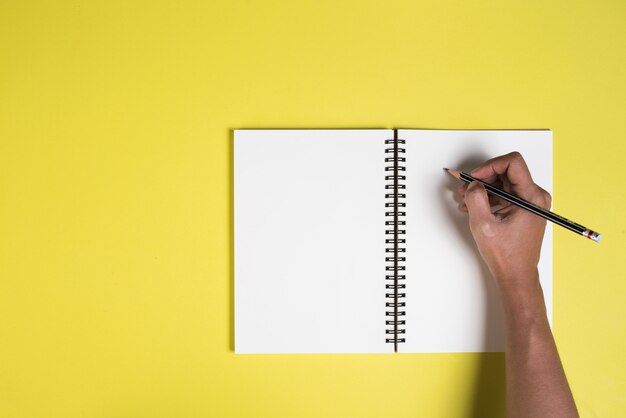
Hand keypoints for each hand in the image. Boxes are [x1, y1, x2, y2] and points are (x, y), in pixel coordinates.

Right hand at [458, 152, 551, 286]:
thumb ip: (476, 198)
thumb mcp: (483, 224)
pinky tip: (475, 207)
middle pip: (505, 171)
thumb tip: (473, 184)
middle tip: (465, 189)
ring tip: (467, 201)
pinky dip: (488, 196)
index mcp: (531, 197)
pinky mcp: (523, 207)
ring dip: (483, 188)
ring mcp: (530, 202)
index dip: (489, 167)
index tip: (474, 178)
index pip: (511, 163)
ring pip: (502, 181)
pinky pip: (504, 192)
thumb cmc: (506, 255)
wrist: (516, 274)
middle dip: (482, 178)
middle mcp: (535, 196)